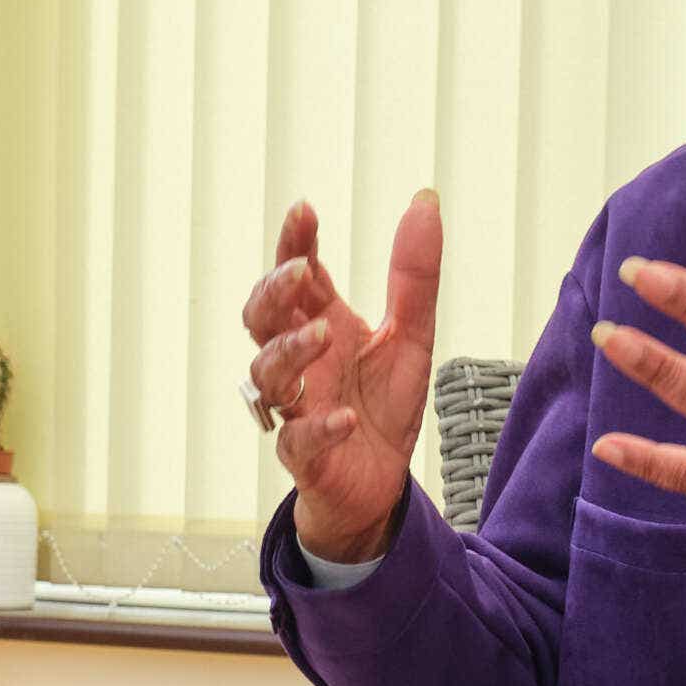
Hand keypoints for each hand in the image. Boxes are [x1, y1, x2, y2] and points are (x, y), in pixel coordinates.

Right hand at [242, 196, 442, 564]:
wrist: (380, 484)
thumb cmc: (382, 406)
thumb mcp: (411, 336)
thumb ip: (414, 276)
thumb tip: (424, 201)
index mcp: (321, 326)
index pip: (296, 278)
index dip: (292, 244)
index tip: (304, 211)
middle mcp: (301, 364)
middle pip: (261, 319)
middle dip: (274, 292)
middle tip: (300, 272)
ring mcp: (297, 408)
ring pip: (268, 374)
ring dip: (290, 350)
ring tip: (322, 334)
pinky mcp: (306, 457)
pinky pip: (297, 441)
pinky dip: (319, 428)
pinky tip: (345, 418)